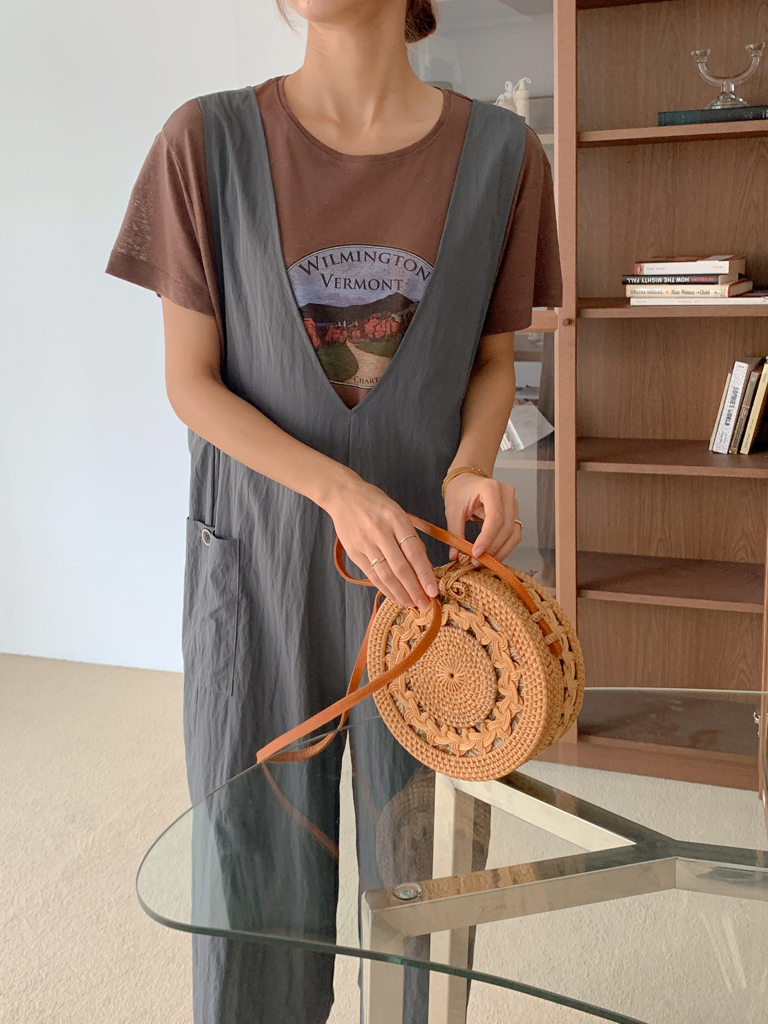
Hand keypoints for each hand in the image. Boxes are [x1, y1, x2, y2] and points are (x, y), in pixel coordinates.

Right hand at [324, 479, 437, 608]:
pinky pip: (372, 575)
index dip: (424, 573)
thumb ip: (410, 535)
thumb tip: (424, 563)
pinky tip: (395, 596)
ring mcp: (366, 543)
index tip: (433, 589)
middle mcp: (381, 532)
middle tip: (425, 603)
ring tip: (412, 604)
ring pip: (386, 574)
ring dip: (400, 593)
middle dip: (414, 589)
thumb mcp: (397, 511)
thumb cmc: (374, 503)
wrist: (343, 495)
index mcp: (396, 518)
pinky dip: (384, 588)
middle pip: (400, 567)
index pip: (414, 551)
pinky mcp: (354, 552)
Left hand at [444, 472, 521, 564]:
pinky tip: (493, 556)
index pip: (495, 517)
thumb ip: (455, 532)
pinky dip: (505, 547)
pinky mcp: (515, 513)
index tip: (476, 554)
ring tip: (485, 563)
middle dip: (493, 548)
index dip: (487, 538)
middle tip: (477, 562)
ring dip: (501, 551)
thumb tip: (455, 556)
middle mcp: (507, 494)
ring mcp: (514, 503)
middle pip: (506, 527)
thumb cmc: (460, 490)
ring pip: (514, 533)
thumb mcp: (453, 509)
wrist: (468, 479)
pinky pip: (514, 534)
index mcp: (491, 488)